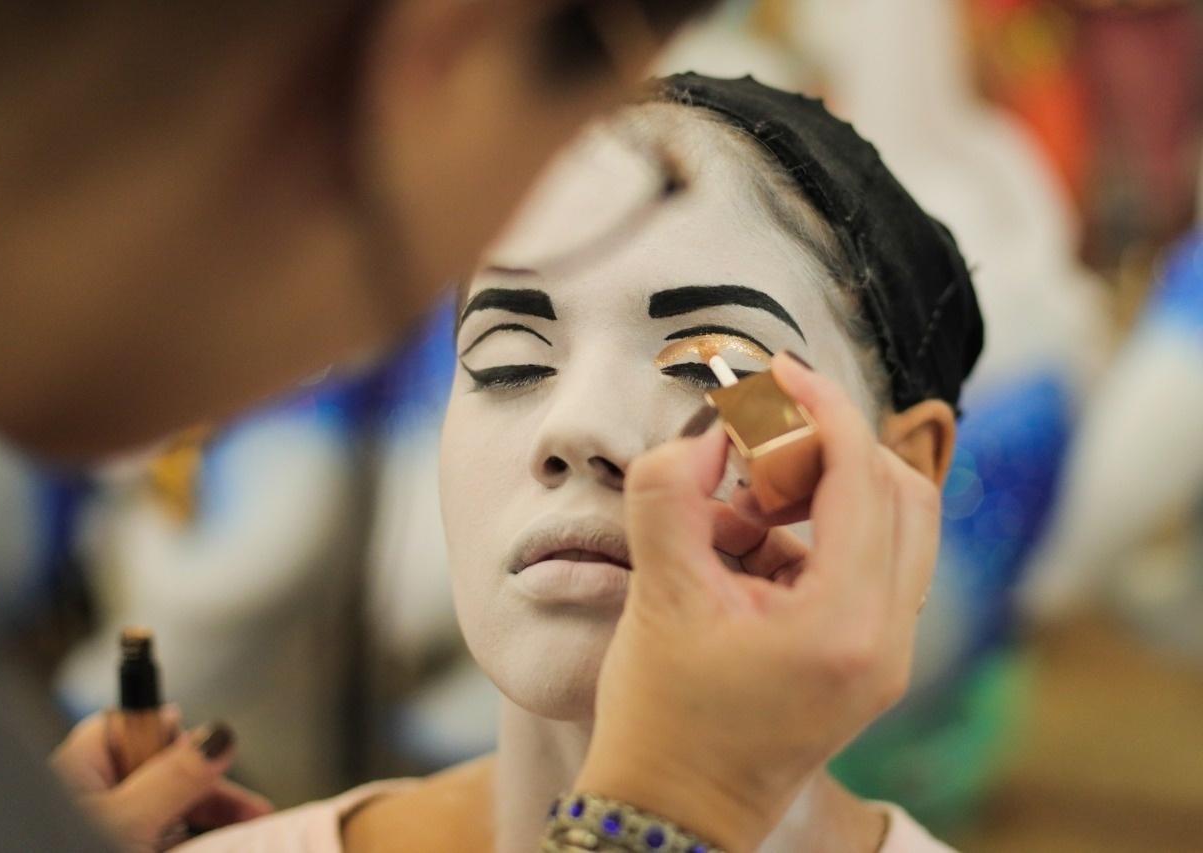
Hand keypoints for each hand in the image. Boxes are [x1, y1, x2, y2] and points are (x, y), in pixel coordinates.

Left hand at [51, 709, 272, 851]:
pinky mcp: (117, 848)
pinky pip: (158, 843)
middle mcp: (88, 798)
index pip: (133, 728)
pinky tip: (210, 850)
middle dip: (208, 794)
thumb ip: (174, 776)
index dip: (176, 739)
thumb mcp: (130, 822)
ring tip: (237, 841)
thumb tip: (217, 736)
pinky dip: (184, 847)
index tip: (217, 759)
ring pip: (165, 816)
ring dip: (203, 827)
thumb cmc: (65, 849)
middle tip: (251, 813)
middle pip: (161, 774)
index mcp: (78, 771)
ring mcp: (104, 830)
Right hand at [575, 353, 938, 851]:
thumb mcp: (657, 595)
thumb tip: (708, 432)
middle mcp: (888, 641)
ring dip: (829, 491)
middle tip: (757, 449)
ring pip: (896, 527)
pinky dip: (823, 534)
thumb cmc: (662, 716)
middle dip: (830, 449)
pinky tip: (754, 551)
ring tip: (748, 508)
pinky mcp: (871, 662)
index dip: (821, 408)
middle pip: (901, 493)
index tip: (778, 372)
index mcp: (845, 625)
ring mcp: (888, 656)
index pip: (863, 476)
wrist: (674, 813)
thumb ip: (671, 492)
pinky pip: (873, 564)